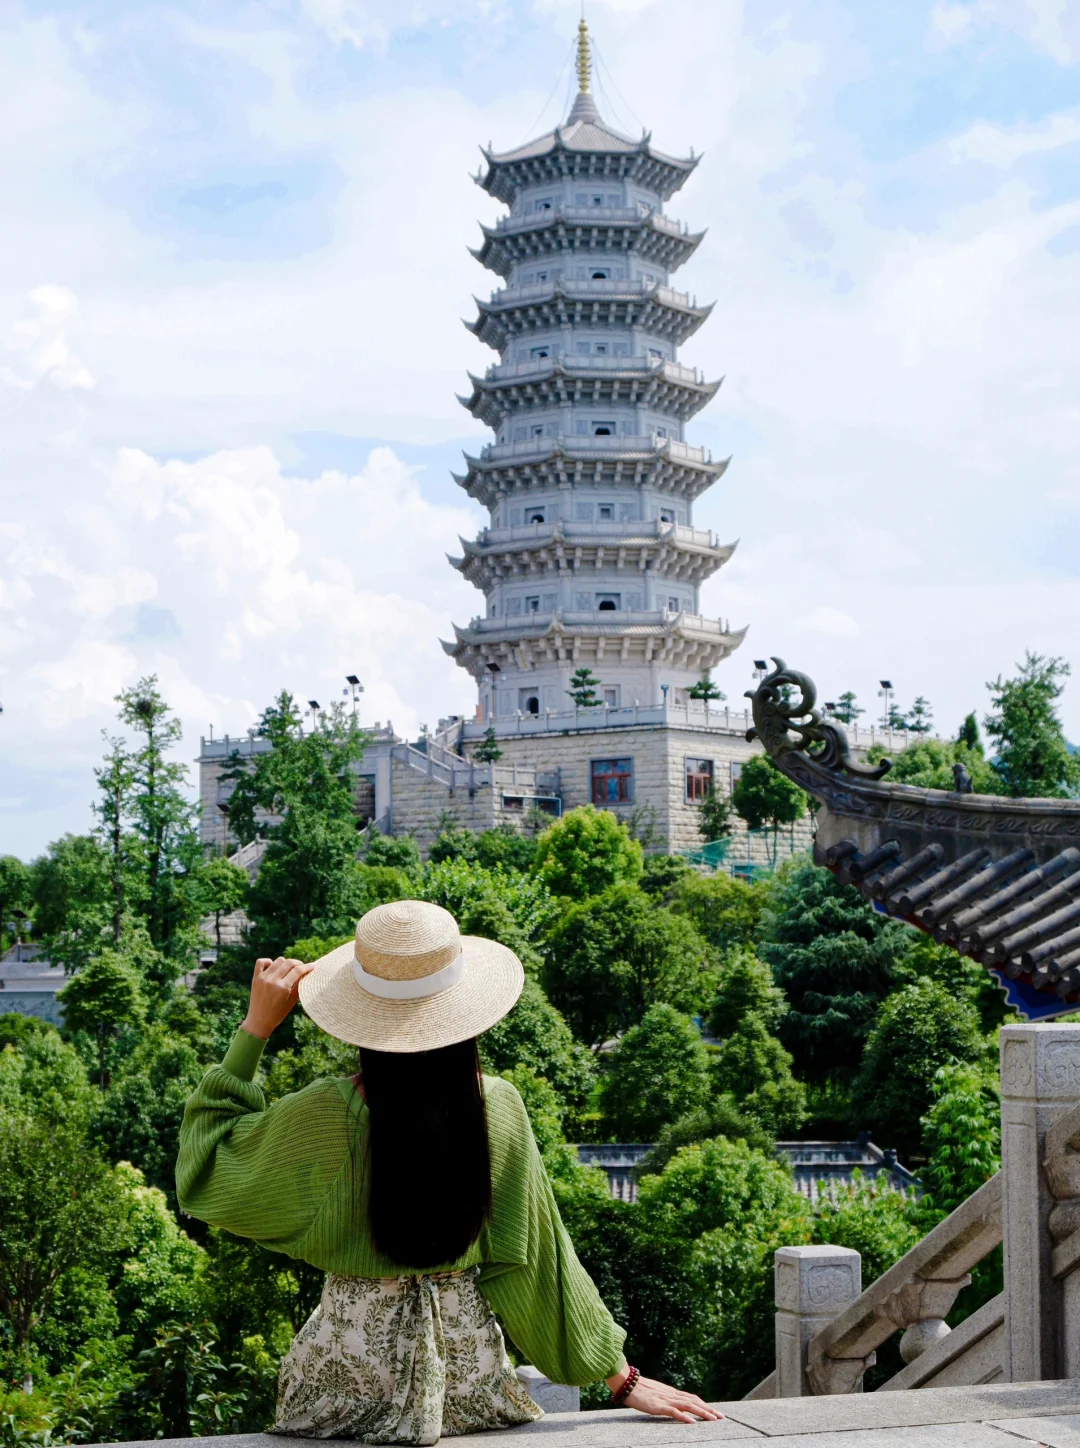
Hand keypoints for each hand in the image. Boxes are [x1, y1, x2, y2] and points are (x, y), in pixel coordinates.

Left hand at [241, 957, 314, 1039]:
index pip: (298, 971)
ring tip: (288, 969)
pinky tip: (272, 965)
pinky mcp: (255, 978)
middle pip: (289, 963)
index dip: (307, 966)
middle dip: (298, 963)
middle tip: (302, 967)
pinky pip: (260, 962)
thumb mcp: (291, 1002)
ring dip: (286, 962)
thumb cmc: (278, 1014)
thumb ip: (298, 987)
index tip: (314, 965)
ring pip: (277, 961)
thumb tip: (305, 974)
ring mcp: (263, 978)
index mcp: (282, 987)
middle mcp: (272, 981)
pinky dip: (268, 961)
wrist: (259, 1022)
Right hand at [606, 1370, 720, 1423]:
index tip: (716, 1412)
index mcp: (671, 1392)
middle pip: (694, 1401)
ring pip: (688, 1406)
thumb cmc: (639, 1390)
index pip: (692, 1398)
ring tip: (713, 1419)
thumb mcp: (656, 1394)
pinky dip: (684, 1416)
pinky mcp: (658, 1406)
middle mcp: (672, 1395)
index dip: (705, 1405)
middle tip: (722, 1417)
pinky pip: (673, 1411)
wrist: (627, 1383)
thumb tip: (674, 1405)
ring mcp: (665, 1400)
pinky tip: (692, 1422)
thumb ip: (665, 1399)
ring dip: (702, 1412)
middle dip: (709, 1409)